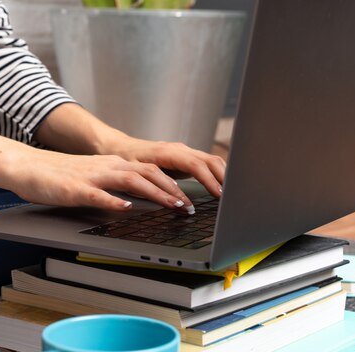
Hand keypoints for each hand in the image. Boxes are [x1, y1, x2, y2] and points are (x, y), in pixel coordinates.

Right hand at [8, 150, 187, 211]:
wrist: (27, 166)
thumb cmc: (59, 176)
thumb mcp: (93, 178)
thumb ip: (114, 186)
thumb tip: (135, 200)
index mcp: (112, 164)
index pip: (149, 170)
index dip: (171, 184)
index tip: (186, 200)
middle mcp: (106, 167)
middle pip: (147, 173)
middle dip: (171, 190)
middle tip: (188, 207)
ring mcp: (91, 177)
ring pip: (130, 180)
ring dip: (154, 193)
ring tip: (171, 206)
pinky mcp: (75, 188)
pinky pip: (98, 194)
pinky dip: (114, 201)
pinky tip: (126, 209)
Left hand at [109, 136, 225, 204]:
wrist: (122, 148)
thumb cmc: (128, 162)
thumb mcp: (136, 176)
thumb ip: (154, 186)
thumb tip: (174, 199)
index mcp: (168, 152)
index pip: (196, 165)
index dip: (209, 180)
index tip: (219, 194)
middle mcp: (179, 149)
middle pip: (210, 161)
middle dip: (223, 178)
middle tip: (232, 198)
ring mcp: (185, 152)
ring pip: (212, 161)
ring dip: (223, 176)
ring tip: (232, 194)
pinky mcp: (186, 157)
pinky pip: (207, 163)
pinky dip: (217, 174)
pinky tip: (222, 187)